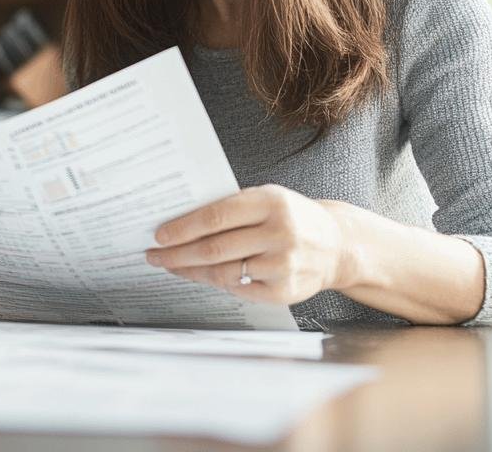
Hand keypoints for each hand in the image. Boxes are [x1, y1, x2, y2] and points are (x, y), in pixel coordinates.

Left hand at [145, 185, 349, 304]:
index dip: (182, 228)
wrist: (336, 246)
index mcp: (271, 202)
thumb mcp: (268, 200)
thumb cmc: (292, 219)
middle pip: (214, 248)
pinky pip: (239, 290)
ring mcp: (283, 264)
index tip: (159, 235)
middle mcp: (280, 233)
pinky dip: (216, 283)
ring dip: (191, 271)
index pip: (215, 217)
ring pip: (223, 272)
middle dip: (177, 254)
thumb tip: (180, 224)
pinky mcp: (285, 291)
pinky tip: (201, 276)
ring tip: (172, 266)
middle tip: (155, 255)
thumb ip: (231, 209)